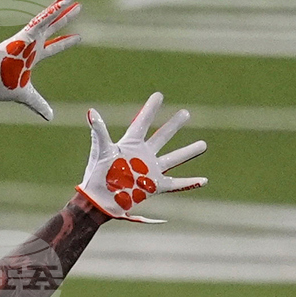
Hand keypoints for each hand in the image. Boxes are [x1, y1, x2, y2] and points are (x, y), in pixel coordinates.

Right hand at [0, 0, 81, 120]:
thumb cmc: (2, 86)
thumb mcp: (27, 97)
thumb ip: (39, 104)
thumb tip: (50, 117)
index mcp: (32, 57)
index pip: (53, 48)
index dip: (65, 43)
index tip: (79, 37)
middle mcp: (32, 44)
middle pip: (53, 28)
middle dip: (66, 18)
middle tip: (79, 7)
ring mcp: (29, 38)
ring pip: (49, 19)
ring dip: (62, 7)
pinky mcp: (25, 35)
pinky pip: (41, 20)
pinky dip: (52, 11)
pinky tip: (63, 3)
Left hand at [75, 93, 207, 223]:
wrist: (99, 201)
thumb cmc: (97, 175)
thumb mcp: (100, 150)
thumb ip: (99, 131)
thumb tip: (91, 112)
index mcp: (130, 144)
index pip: (142, 122)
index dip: (150, 109)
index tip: (159, 95)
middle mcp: (143, 155)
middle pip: (162, 136)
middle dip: (174, 125)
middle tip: (186, 113)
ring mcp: (150, 171)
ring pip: (174, 158)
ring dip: (189, 151)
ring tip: (203, 145)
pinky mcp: (154, 187)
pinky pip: (176, 184)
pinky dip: (190, 183)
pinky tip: (204, 180)